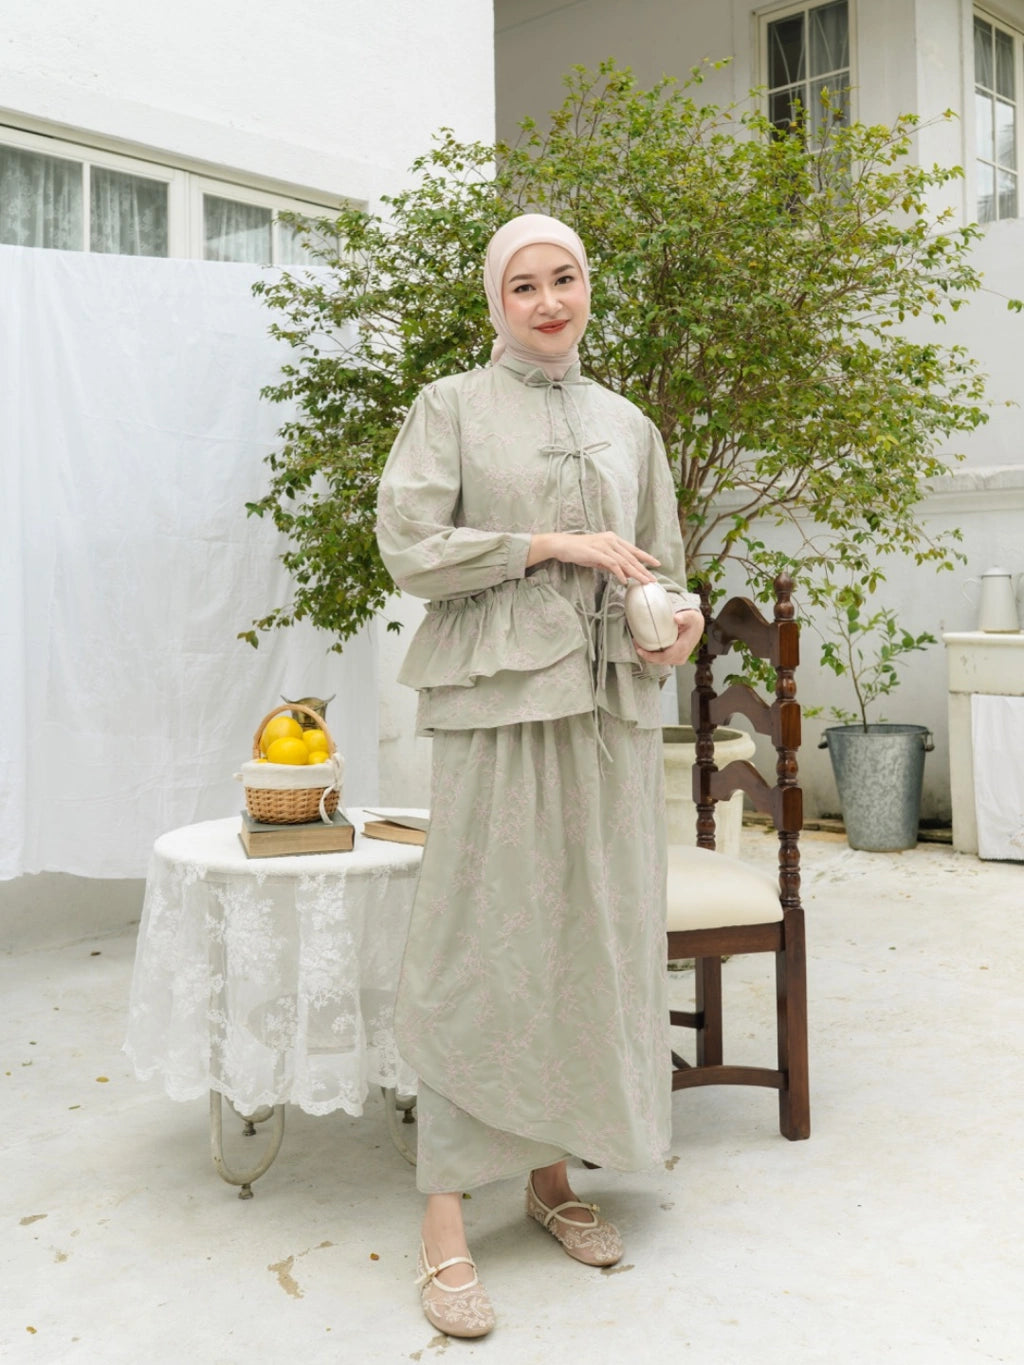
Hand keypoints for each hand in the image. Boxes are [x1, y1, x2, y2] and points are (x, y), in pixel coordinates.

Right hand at [528, 531, 659, 583]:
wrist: (563, 545)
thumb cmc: (580, 551)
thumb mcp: (599, 558)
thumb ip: (612, 564)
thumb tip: (626, 574)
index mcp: (613, 539)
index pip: (633, 549)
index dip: (646, 557)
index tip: (656, 564)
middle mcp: (611, 540)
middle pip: (631, 557)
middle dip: (644, 569)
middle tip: (653, 579)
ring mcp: (605, 545)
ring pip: (625, 561)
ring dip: (636, 573)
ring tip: (644, 582)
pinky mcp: (597, 552)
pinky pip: (613, 564)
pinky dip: (620, 573)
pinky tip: (625, 581)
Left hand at [634, 608, 704, 666]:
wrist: (697, 627)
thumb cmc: (693, 622)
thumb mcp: (691, 616)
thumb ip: (684, 616)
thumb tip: (676, 618)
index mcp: (683, 648)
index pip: (665, 657)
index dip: (651, 656)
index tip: (640, 650)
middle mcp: (681, 656)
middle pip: (660, 661)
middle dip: (646, 656)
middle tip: (636, 645)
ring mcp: (678, 658)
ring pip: (660, 662)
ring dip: (648, 656)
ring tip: (638, 646)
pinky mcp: (675, 658)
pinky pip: (661, 659)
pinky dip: (653, 655)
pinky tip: (646, 648)